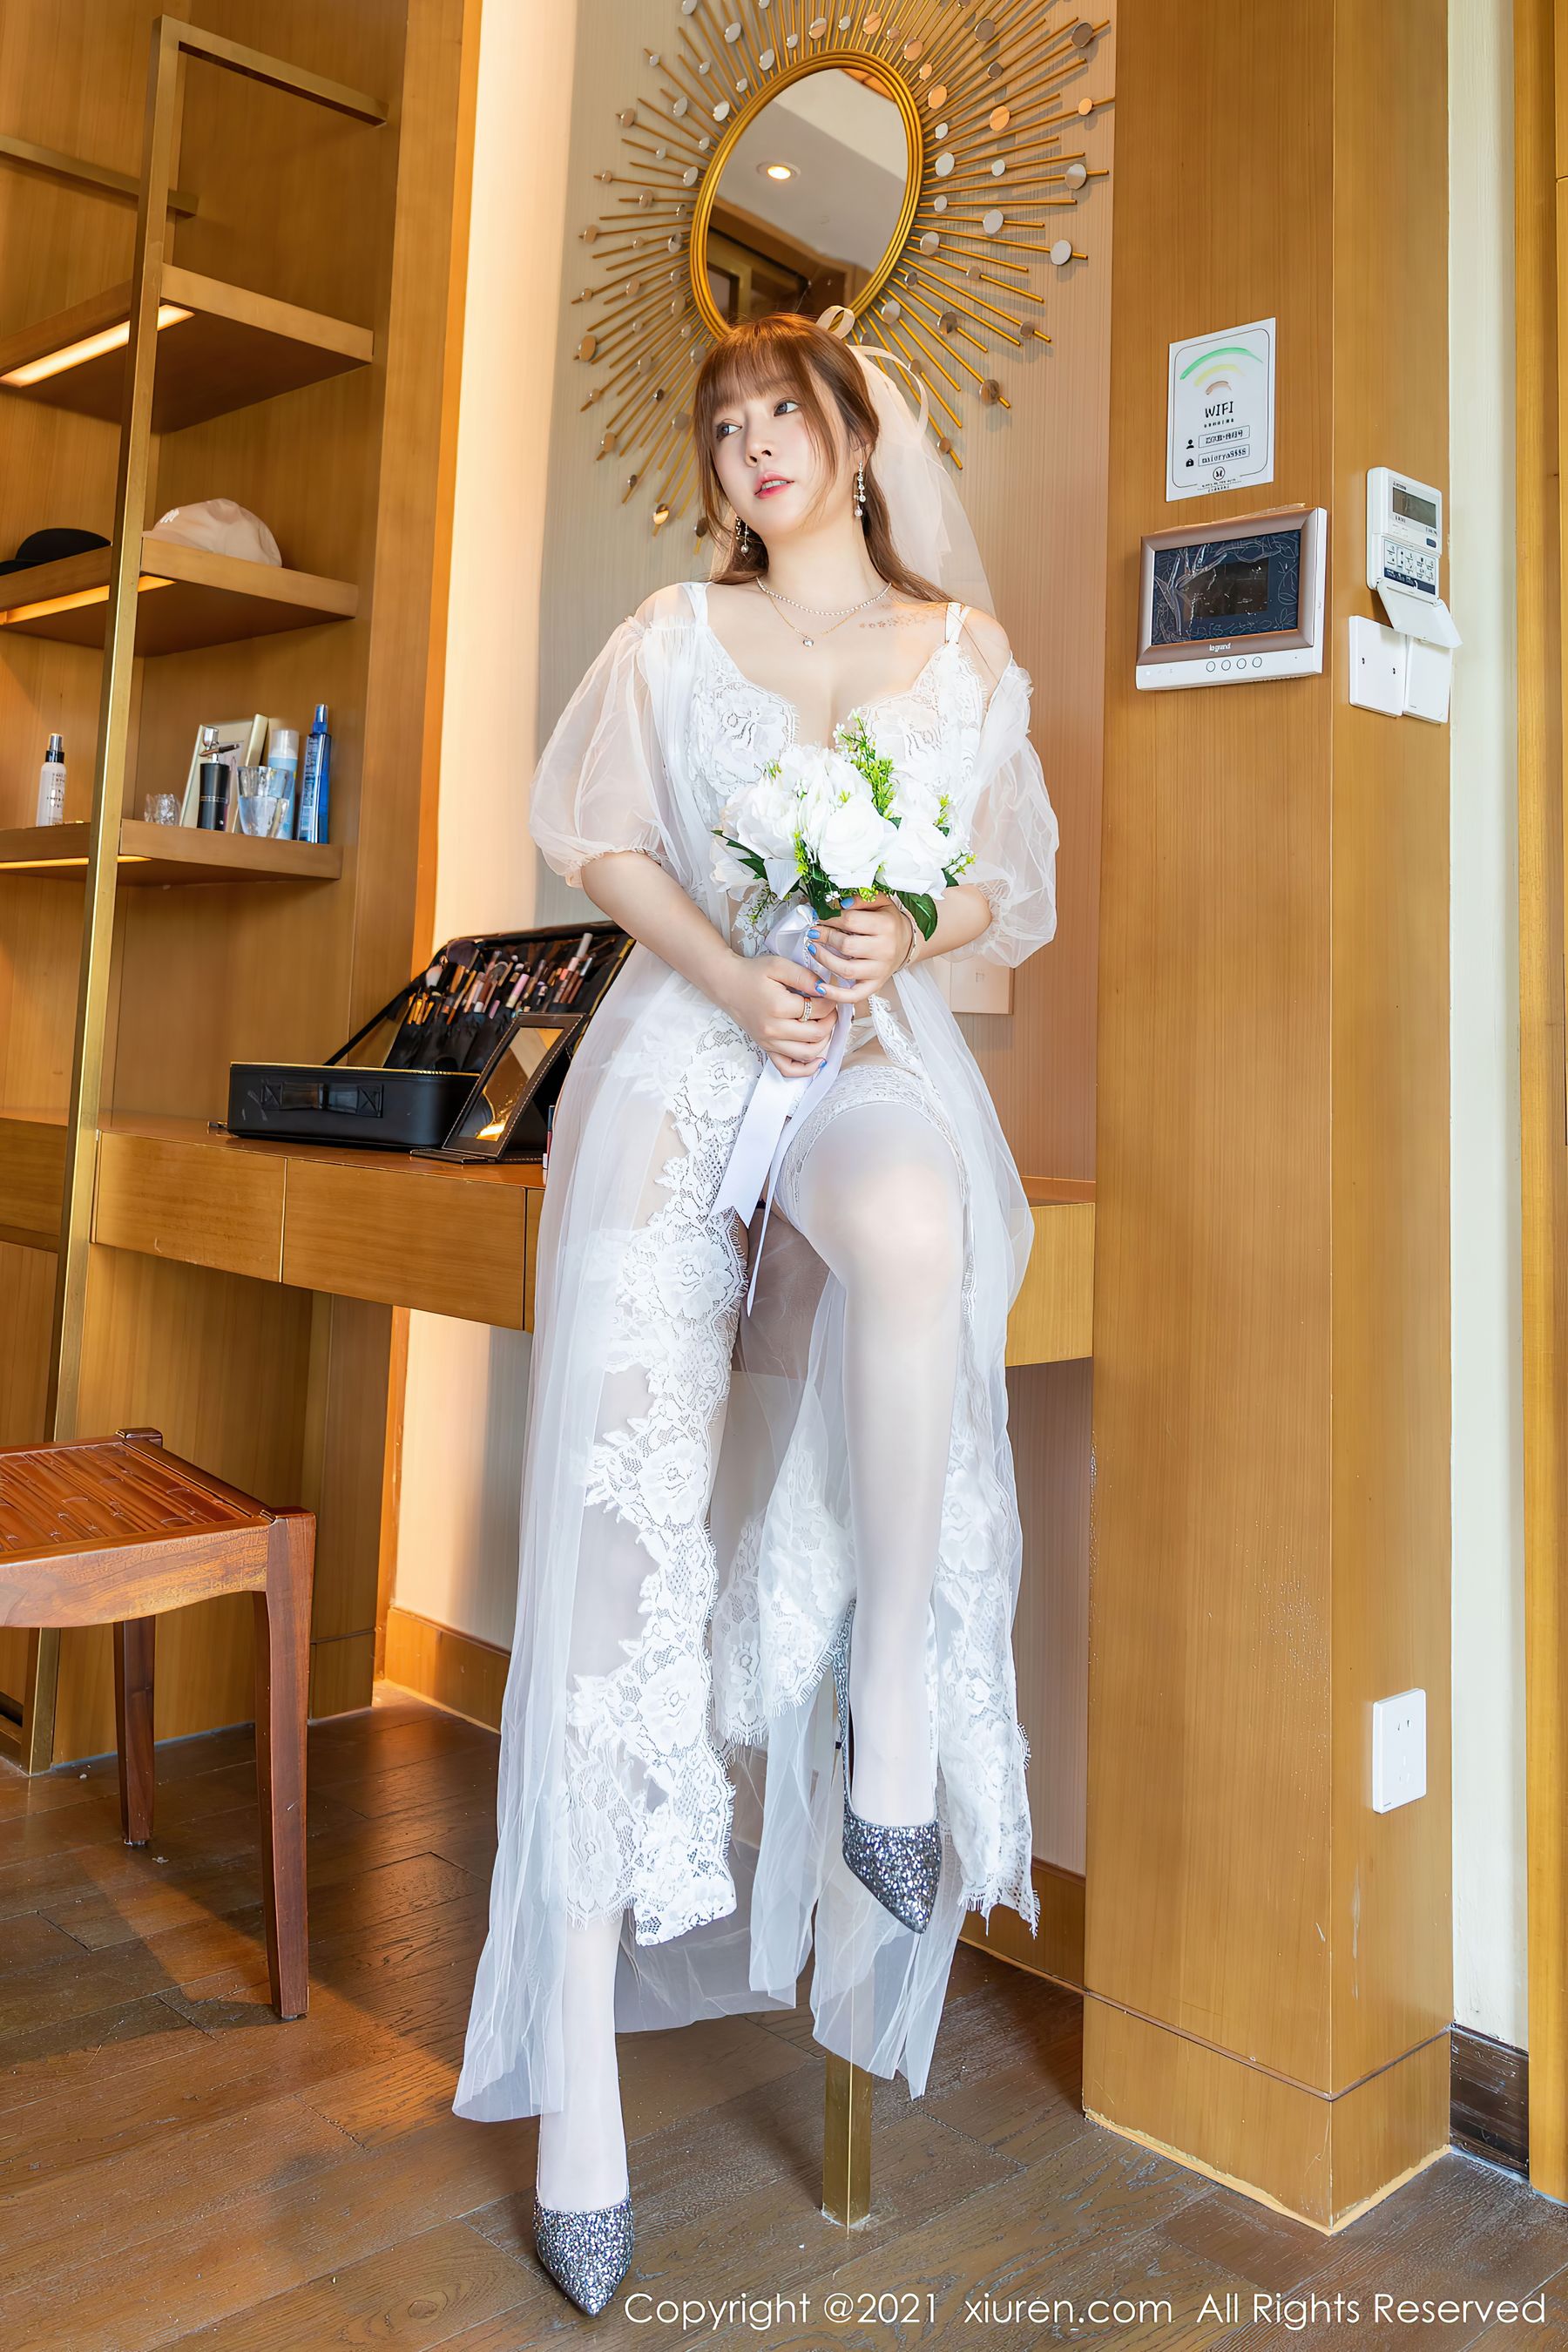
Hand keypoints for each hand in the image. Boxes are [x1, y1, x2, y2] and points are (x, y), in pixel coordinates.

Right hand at [721, 951, 838, 1079]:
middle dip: (830, 1020)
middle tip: (830, 1008)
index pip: (818, 1010)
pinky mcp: (766, 1049)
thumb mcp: (778, 965)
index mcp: (778, 1007)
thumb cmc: (752, 974)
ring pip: (807, 1053)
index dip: (830, 1001)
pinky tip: (818, 1059)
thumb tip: (825, 989)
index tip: (829, 994)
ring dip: (823, 1040)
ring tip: (823, 1024)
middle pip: (816, 1034)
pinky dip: (806, 1069)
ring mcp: (769, 1042)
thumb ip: (804, 976)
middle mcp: (773, 1029)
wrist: (726, 985)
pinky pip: (788, 1068)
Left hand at [809, 893, 915, 1004]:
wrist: (905, 942)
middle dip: (825, 937)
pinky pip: (853, 995)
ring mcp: (880, 970)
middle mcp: (885, 949)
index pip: (850, 921)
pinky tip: (820, 987)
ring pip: (845, 969)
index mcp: (886, 926)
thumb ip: (860, 899)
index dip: (830, 918)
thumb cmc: (889, 922)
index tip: (820, 916)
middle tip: (814, 932)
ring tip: (814, 948)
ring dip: (824, 959)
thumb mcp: (880, 902)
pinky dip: (834, 994)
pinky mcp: (875, 985)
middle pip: (846, 945)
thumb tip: (840, 903)